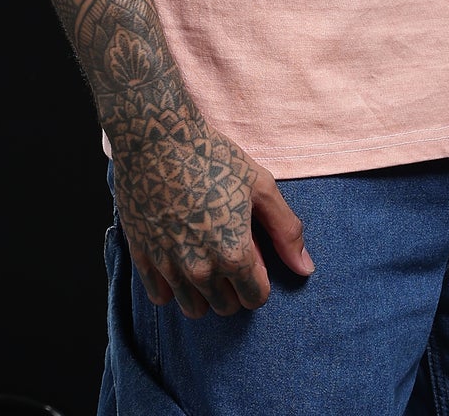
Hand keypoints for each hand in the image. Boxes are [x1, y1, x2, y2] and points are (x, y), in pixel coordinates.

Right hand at [112, 122, 314, 317]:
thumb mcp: (260, 187)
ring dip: (204, 291)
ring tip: (204, 255)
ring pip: (194, 309)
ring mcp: (169, 267)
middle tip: (228, 249)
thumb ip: (286, 231)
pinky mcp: (142, 258)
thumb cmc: (213, 158)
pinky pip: (161, 296)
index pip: (256, 298)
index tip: (252, 251)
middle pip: (227, 307)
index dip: (260, 277)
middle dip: (234, 286)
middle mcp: (201, 270)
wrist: (157, 138)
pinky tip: (178, 256)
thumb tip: (305, 269)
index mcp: (234, 254)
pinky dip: (173, 285)